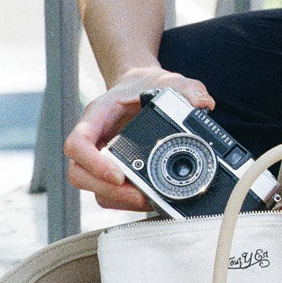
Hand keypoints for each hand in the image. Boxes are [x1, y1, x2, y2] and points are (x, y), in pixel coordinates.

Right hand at [64, 67, 214, 211]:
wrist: (142, 88)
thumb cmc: (147, 84)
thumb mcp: (167, 81)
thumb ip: (186, 88)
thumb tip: (204, 103)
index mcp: (97, 116)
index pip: (77, 143)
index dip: (92, 163)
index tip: (118, 174)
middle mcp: (94, 139)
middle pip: (79, 174)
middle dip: (107, 190)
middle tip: (138, 195)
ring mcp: (99, 158)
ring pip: (93, 188)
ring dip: (118, 200)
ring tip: (147, 200)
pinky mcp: (112, 171)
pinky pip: (110, 193)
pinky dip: (126, 201)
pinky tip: (149, 199)